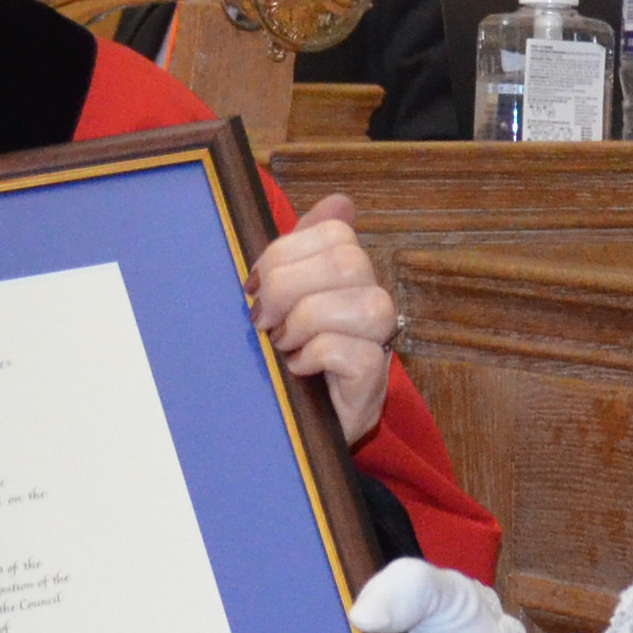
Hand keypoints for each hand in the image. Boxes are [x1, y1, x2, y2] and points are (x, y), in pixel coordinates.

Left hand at [253, 193, 401, 443]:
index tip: (253, 285)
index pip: (336, 233)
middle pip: (350, 261)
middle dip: (290, 285)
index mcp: (347, 276)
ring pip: (365, 303)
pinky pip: (354, 351)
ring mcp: (378, 342)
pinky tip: (298, 367)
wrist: (290, 431)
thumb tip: (340, 201)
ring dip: (306, 321)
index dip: (287, 251)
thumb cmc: (283, 362)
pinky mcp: (374, 381)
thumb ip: (300, 252)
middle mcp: (370, 302)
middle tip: (262, 318)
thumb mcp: (281, 302)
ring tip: (282, 344)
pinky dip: (317, 355)